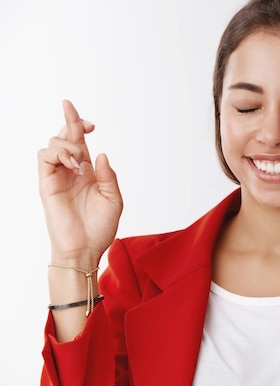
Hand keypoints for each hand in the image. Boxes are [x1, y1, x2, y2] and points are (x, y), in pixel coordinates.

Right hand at [38, 100, 122, 264]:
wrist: (85, 249)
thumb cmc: (100, 228)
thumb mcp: (114, 199)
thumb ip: (108, 176)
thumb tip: (100, 154)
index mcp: (87, 172)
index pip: (79, 141)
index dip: (80, 125)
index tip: (92, 124)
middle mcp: (71, 171)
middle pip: (64, 135)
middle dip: (73, 122)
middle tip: (89, 127)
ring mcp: (57, 176)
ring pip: (53, 142)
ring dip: (70, 144)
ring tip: (81, 163)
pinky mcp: (47, 184)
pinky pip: (44, 157)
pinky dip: (59, 154)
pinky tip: (74, 167)